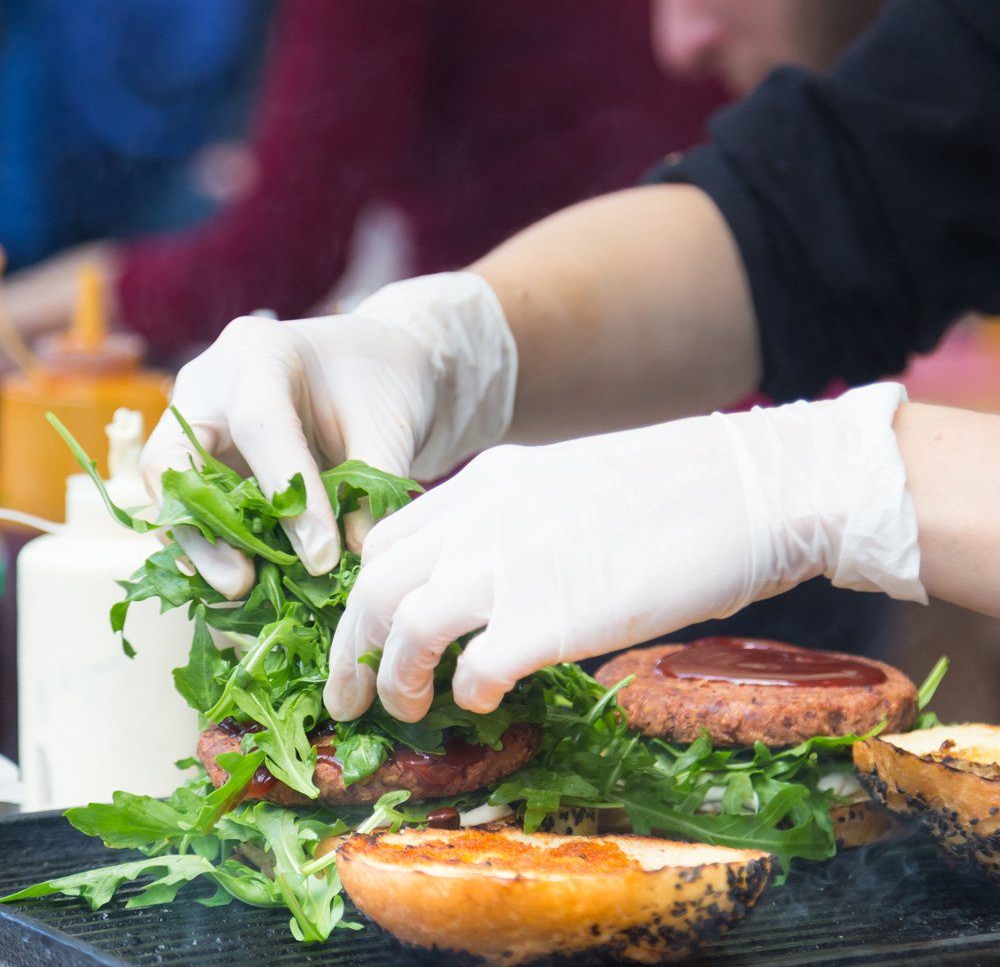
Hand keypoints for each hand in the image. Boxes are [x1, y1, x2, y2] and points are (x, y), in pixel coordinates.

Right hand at [140, 272, 515, 597]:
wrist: (375, 370)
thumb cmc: (384, 386)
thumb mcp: (389, 426)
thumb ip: (371, 485)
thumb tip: (350, 554)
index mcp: (259, 352)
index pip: (259, 425)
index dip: (287, 495)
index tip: (321, 557)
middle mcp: (209, 386)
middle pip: (177, 459)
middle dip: (206, 529)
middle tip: (240, 584)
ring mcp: (196, 425)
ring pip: (171, 493)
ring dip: (201, 549)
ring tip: (241, 592)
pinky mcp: (200, 463)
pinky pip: (189, 512)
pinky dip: (211, 549)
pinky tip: (241, 583)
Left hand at [326, 383, 926, 721]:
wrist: (748, 487)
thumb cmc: (673, 490)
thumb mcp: (566, 483)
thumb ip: (513, 520)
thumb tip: (481, 578)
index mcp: (486, 480)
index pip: (387, 540)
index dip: (365, 595)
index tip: (368, 635)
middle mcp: (482, 516)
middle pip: (374, 585)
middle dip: (350, 648)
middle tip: (351, 694)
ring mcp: (511, 563)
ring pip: (402, 625)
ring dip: (394, 677)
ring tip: (406, 709)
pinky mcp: (550, 616)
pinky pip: (473, 668)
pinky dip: (467, 692)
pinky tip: (487, 699)